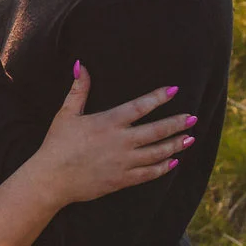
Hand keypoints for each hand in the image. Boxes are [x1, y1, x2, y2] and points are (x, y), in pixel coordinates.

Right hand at [28, 64, 193, 204]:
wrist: (51, 179)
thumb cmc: (57, 144)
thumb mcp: (66, 114)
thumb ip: (78, 89)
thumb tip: (80, 64)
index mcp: (108, 122)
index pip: (140, 107)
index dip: (158, 97)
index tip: (174, 91)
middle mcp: (121, 142)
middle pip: (156, 131)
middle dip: (177, 123)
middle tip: (193, 118)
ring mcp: (123, 162)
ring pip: (157, 153)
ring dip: (175, 145)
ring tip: (190, 138)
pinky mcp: (122, 180)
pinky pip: (148, 174)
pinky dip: (162, 168)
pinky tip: (173, 162)